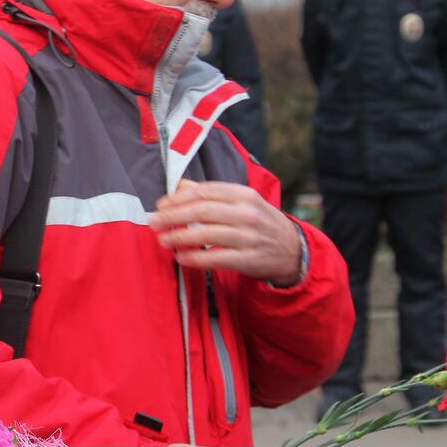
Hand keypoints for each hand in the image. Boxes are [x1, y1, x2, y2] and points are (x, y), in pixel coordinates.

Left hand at [147, 179, 301, 285]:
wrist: (293, 249)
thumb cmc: (259, 222)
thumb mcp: (242, 201)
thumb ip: (212, 193)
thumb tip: (180, 186)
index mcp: (244, 194)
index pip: (205, 191)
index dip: (179, 198)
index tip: (160, 204)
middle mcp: (247, 213)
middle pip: (203, 211)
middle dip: (174, 216)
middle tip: (154, 222)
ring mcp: (249, 237)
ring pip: (208, 235)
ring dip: (180, 237)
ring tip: (162, 239)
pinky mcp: (249, 260)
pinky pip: (216, 259)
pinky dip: (195, 258)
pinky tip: (180, 257)